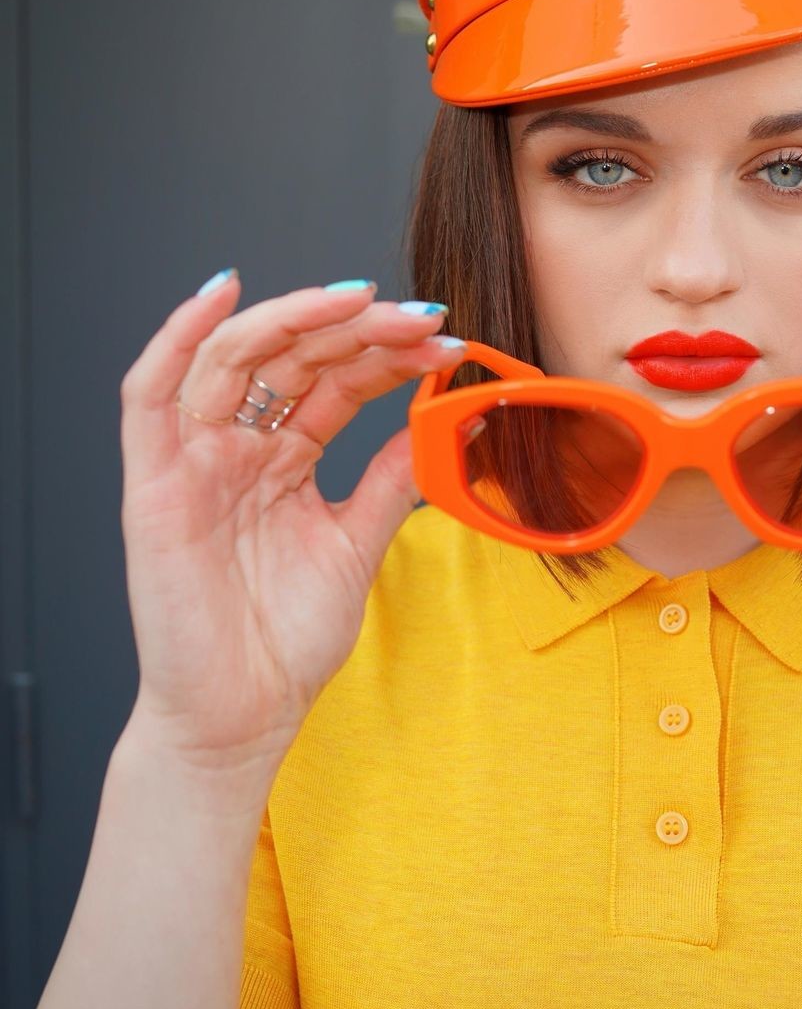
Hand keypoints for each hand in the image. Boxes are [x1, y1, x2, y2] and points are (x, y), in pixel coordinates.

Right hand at [119, 274, 456, 783]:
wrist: (243, 717)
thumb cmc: (284, 641)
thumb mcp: (356, 543)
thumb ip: (392, 479)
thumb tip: (444, 415)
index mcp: (282, 458)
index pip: (334, 380)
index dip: (386, 353)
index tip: (444, 338)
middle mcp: (236, 447)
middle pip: (292, 358)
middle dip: (356, 328)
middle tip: (416, 315)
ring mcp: (193, 460)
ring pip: (233, 358)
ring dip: (293, 317)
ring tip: (356, 299)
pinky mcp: (153, 484)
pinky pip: (150, 394)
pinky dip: (178, 336)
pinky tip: (222, 291)